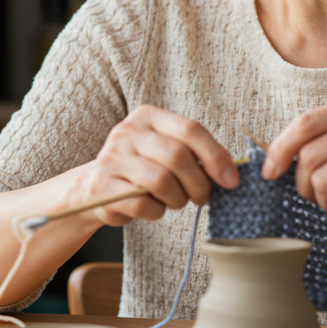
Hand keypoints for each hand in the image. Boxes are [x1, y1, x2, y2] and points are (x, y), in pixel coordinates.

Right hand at [69, 105, 238, 227]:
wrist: (95, 187)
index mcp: (147, 116)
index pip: (190, 129)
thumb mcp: (166, 150)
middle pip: (178, 157)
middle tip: (202, 197)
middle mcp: (126, 131)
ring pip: (161, 181)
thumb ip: (194, 153)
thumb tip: (230, 174)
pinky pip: (143, 203)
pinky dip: (156, 211)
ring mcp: (111, 158)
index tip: (231, 180)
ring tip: (175, 201)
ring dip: (178, 199)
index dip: (216, 156)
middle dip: (199, 184)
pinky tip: (153, 208)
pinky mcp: (102, 187)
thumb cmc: (142, 169)